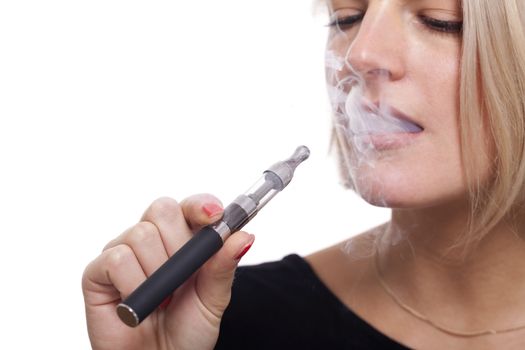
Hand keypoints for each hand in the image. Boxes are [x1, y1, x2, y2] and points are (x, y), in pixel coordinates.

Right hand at [82, 195, 253, 349]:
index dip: (201, 205)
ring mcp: (124, 252)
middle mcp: (152, 240)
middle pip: (162, 209)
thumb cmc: (188, 330)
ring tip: (161, 299)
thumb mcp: (214, 299)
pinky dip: (132, 284)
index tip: (214, 216)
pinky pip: (117, 258)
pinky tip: (137, 301)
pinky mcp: (98, 271)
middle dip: (178, 244)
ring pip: (141, 234)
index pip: (190, 206)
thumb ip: (224, 266)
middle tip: (183, 276)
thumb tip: (244, 236)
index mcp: (182, 239)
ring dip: (157, 273)